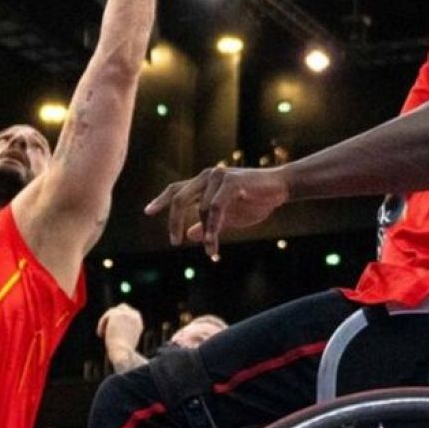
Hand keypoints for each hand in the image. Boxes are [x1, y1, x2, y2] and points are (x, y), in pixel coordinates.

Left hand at [97, 303, 144, 351]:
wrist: (122, 352)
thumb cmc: (123, 351)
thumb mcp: (124, 340)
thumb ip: (121, 330)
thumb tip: (112, 327)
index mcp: (138, 322)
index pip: (128, 313)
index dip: (119, 318)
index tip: (111, 325)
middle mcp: (134, 316)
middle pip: (121, 307)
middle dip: (112, 315)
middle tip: (104, 326)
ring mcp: (126, 314)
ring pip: (112, 312)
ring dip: (105, 322)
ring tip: (102, 335)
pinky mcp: (117, 314)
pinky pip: (106, 316)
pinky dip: (102, 324)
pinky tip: (101, 334)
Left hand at [145, 166, 290, 256]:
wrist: (281, 188)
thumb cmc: (255, 200)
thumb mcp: (229, 217)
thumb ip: (208, 223)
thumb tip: (190, 235)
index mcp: (204, 182)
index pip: (176, 190)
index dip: (161, 200)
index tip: (148, 212)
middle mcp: (208, 176)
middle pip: (179, 197)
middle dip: (174, 221)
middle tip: (174, 242)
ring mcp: (219, 177)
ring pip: (201, 208)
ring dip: (206, 233)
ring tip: (211, 251)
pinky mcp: (232, 182)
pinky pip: (216, 208)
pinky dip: (213, 227)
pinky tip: (213, 242)